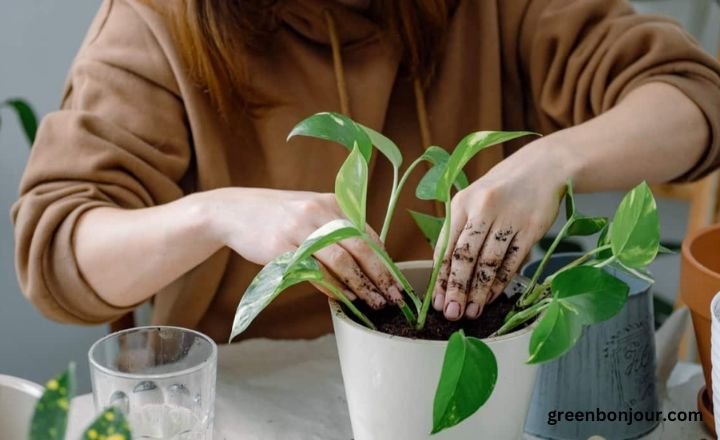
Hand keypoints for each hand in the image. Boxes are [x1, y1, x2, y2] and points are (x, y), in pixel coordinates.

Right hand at [204, 188, 401, 308]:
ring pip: (339, 261)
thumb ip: (339, 230)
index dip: (385, 259)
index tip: (397, 281)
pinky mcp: (281, 247)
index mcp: (333, 202)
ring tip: (372, 302)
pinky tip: (342, 298)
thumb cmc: (279, 216)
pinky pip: (313, 272)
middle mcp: (319, 212)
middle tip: (394, 297)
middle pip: (359, 247)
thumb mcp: (312, 211)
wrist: (235, 211)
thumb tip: (371, 260)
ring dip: (359, 285)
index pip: (367, 233)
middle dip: (380, 275)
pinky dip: (330, 287)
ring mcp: (299, 229)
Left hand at [432, 143, 567, 319]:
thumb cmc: (503, 188)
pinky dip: (500, 282)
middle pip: (465, 256)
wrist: (544, 166)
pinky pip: (512, 261)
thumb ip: (460, 230)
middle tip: (451, 313)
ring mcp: (509, 218)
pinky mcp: (531, 228)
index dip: (441, 277)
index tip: (437, 301)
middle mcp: (482, 209)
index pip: (446, 246)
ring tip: (471, 312)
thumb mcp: (474, 200)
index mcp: (462, 203)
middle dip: (456, 289)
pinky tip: (492, 296)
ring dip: (479, 291)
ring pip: (488, 262)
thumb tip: (445, 271)